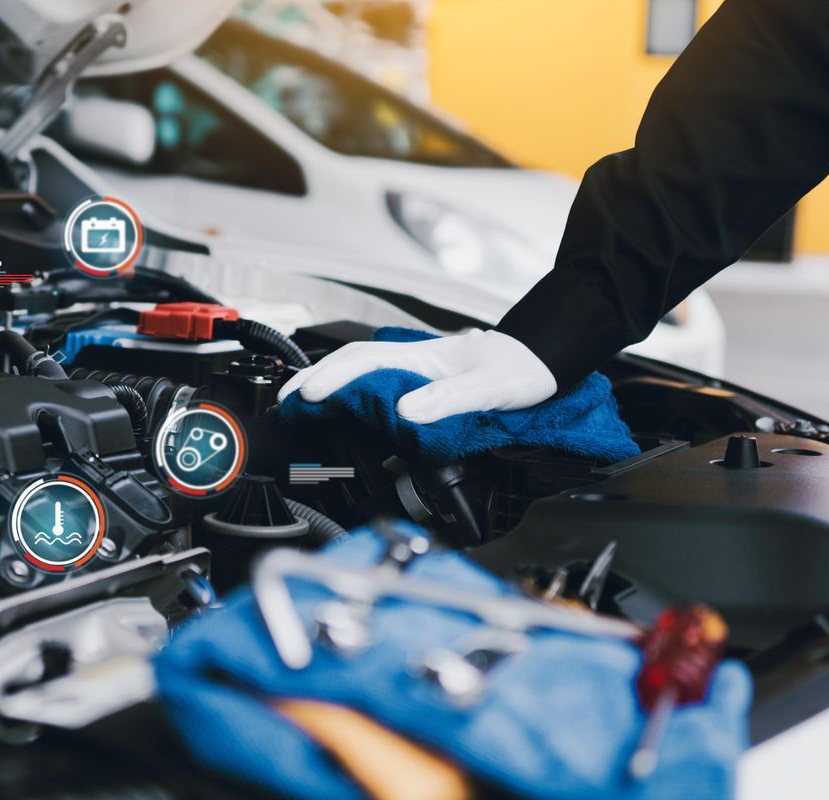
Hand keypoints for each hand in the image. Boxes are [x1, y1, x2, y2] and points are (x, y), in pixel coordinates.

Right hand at [277, 329, 557, 423]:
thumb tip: (404, 414)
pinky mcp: (422, 384)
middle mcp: (412, 362)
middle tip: (284, 403)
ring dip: (328, 384)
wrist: (544, 360)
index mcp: (421, 358)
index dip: (331, 378)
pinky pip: (376, 384)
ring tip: (300, 404)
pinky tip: (344, 406)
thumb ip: (447, 400)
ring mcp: (415, 371)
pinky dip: (351, 392)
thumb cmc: (520, 370)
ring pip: (360, 372)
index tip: (307, 396)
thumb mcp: (488, 388)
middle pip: (351, 364)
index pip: (362, 362)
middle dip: (314, 379)